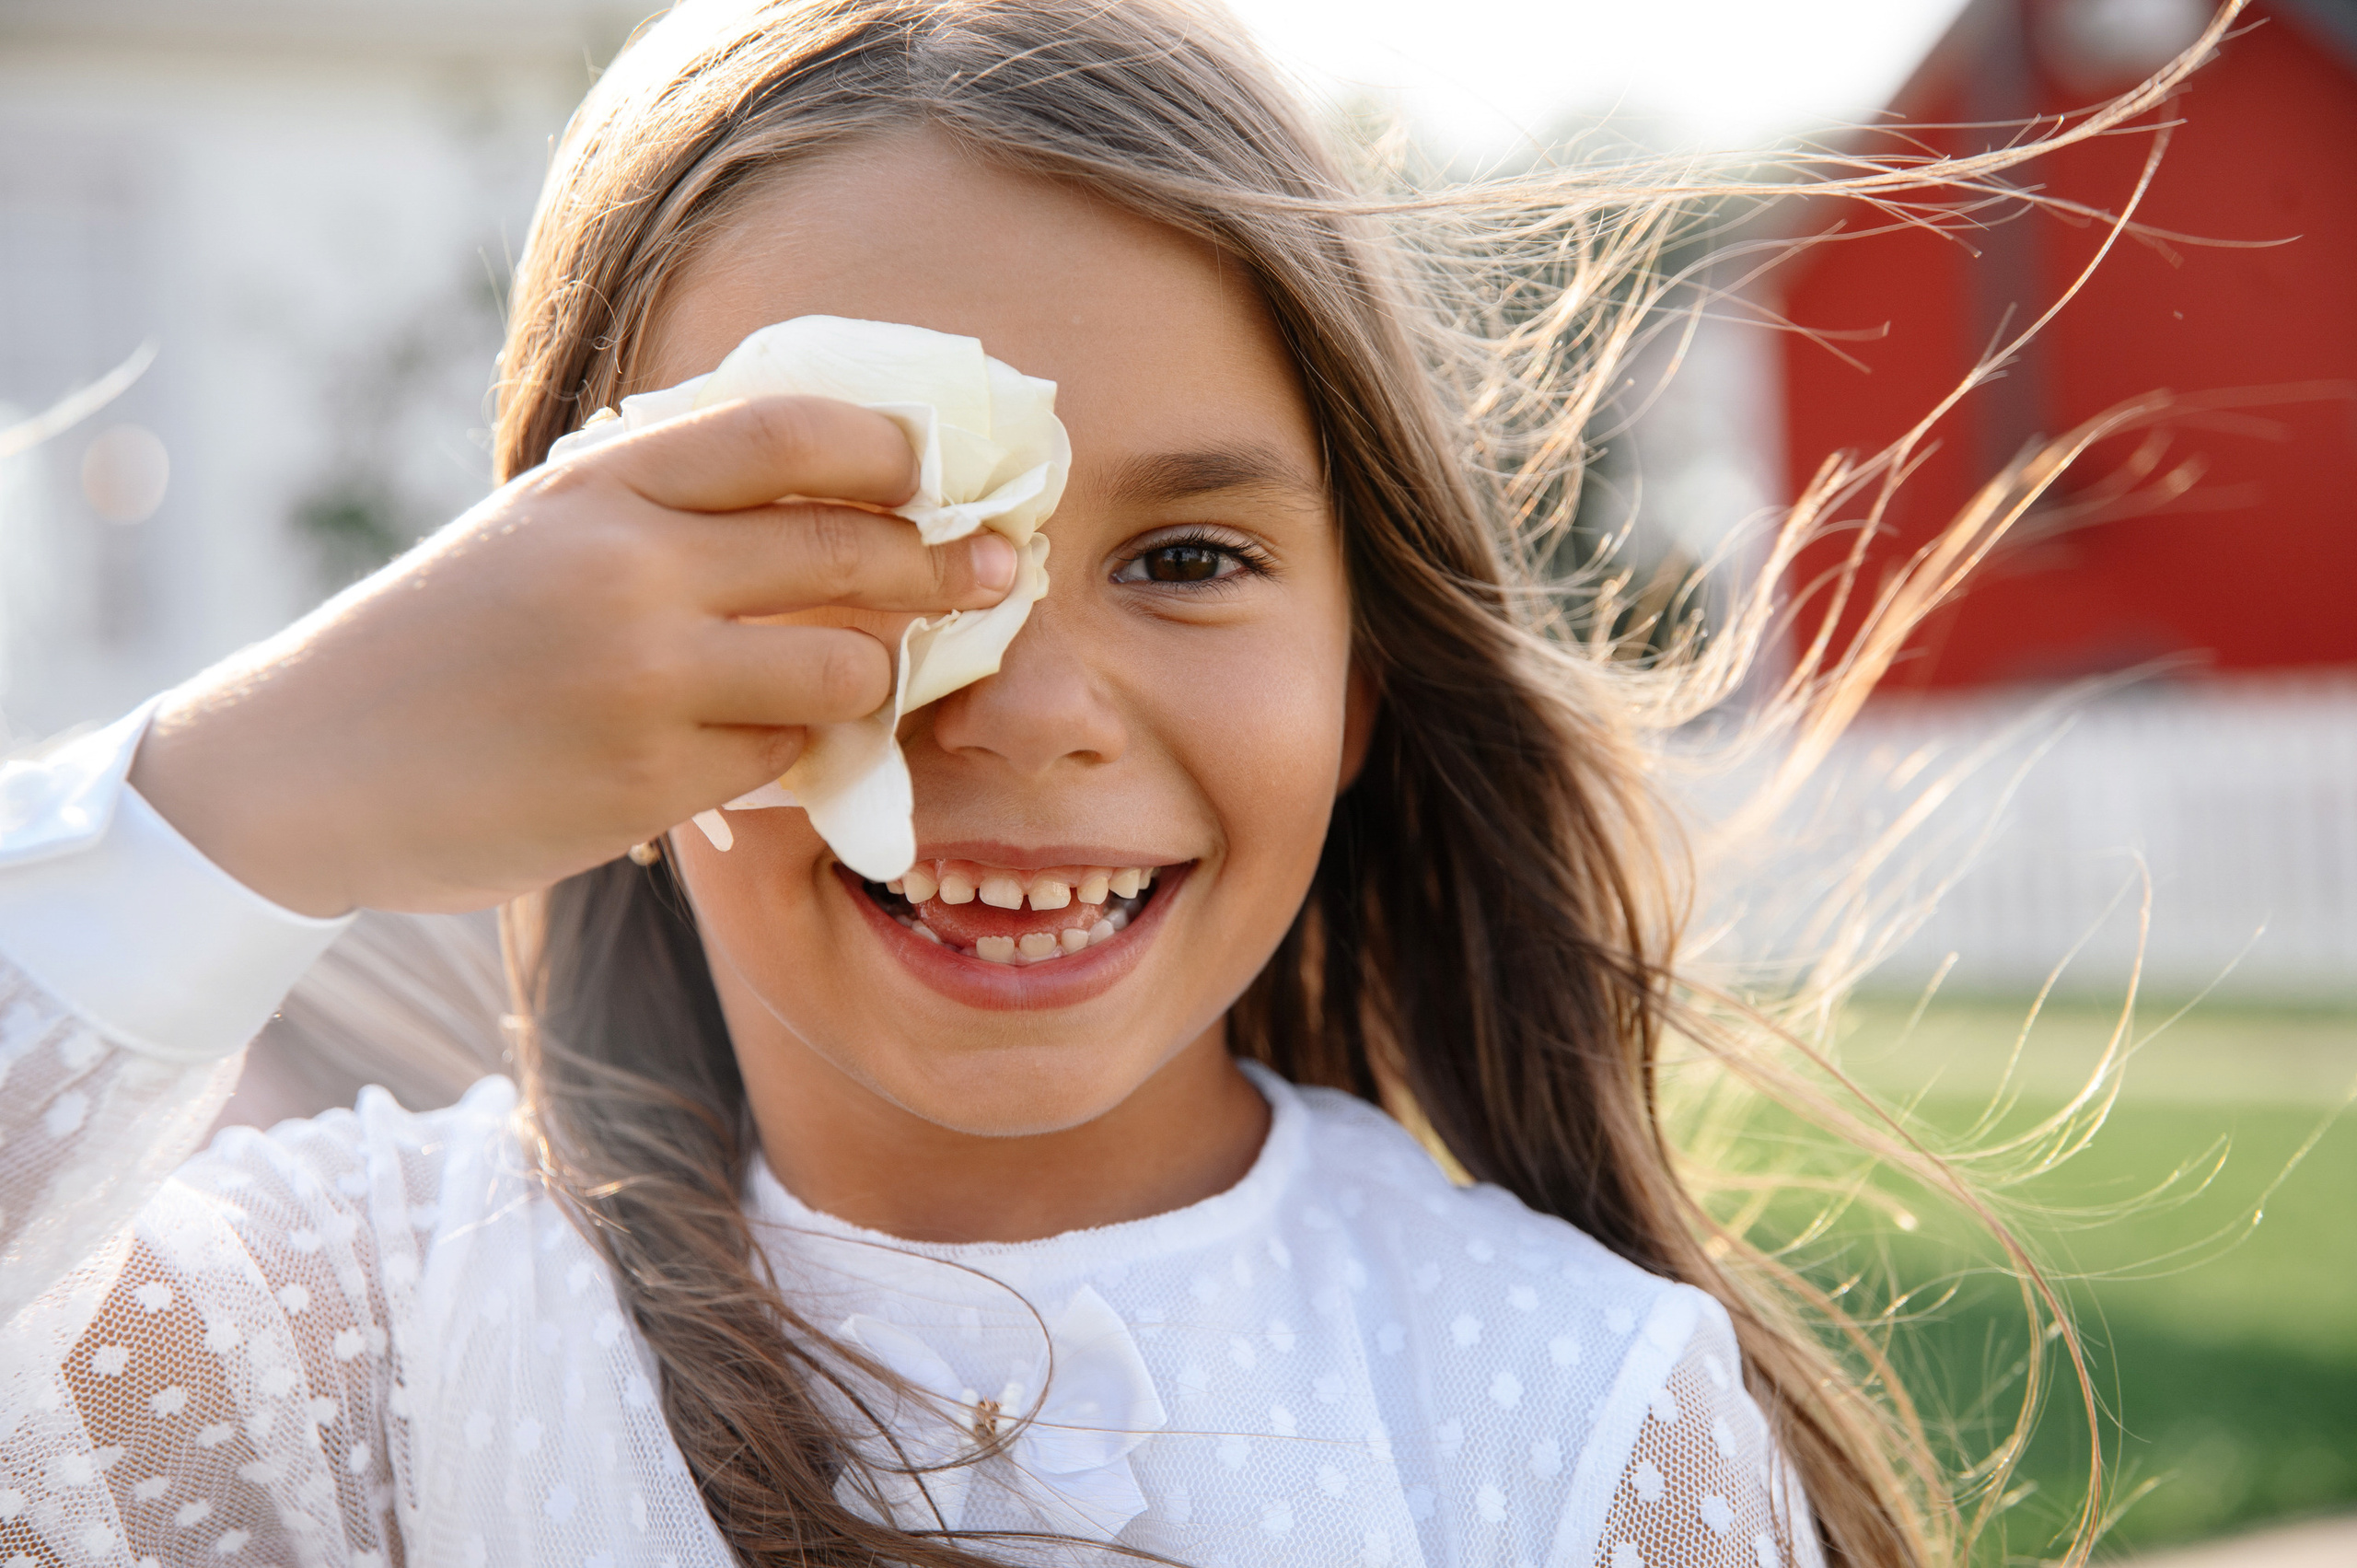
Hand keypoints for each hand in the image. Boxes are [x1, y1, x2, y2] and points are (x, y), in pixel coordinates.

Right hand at [129, 397, 1017, 916]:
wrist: (310, 766)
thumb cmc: (445, 642)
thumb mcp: (540, 531)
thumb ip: (666, 506)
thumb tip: (846, 500)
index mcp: (600, 485)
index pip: (789, 434)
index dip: (889, 447)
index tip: (938, 470)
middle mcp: (630, 567)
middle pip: (849, 549)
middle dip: (943, 564)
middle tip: (994, 572)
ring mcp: (642, 678)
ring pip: (844, 667)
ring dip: (871, 677)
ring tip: (856, 680)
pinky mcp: (647, 780)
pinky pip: (785, 759)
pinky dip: (792, 754)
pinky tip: (760, 750)